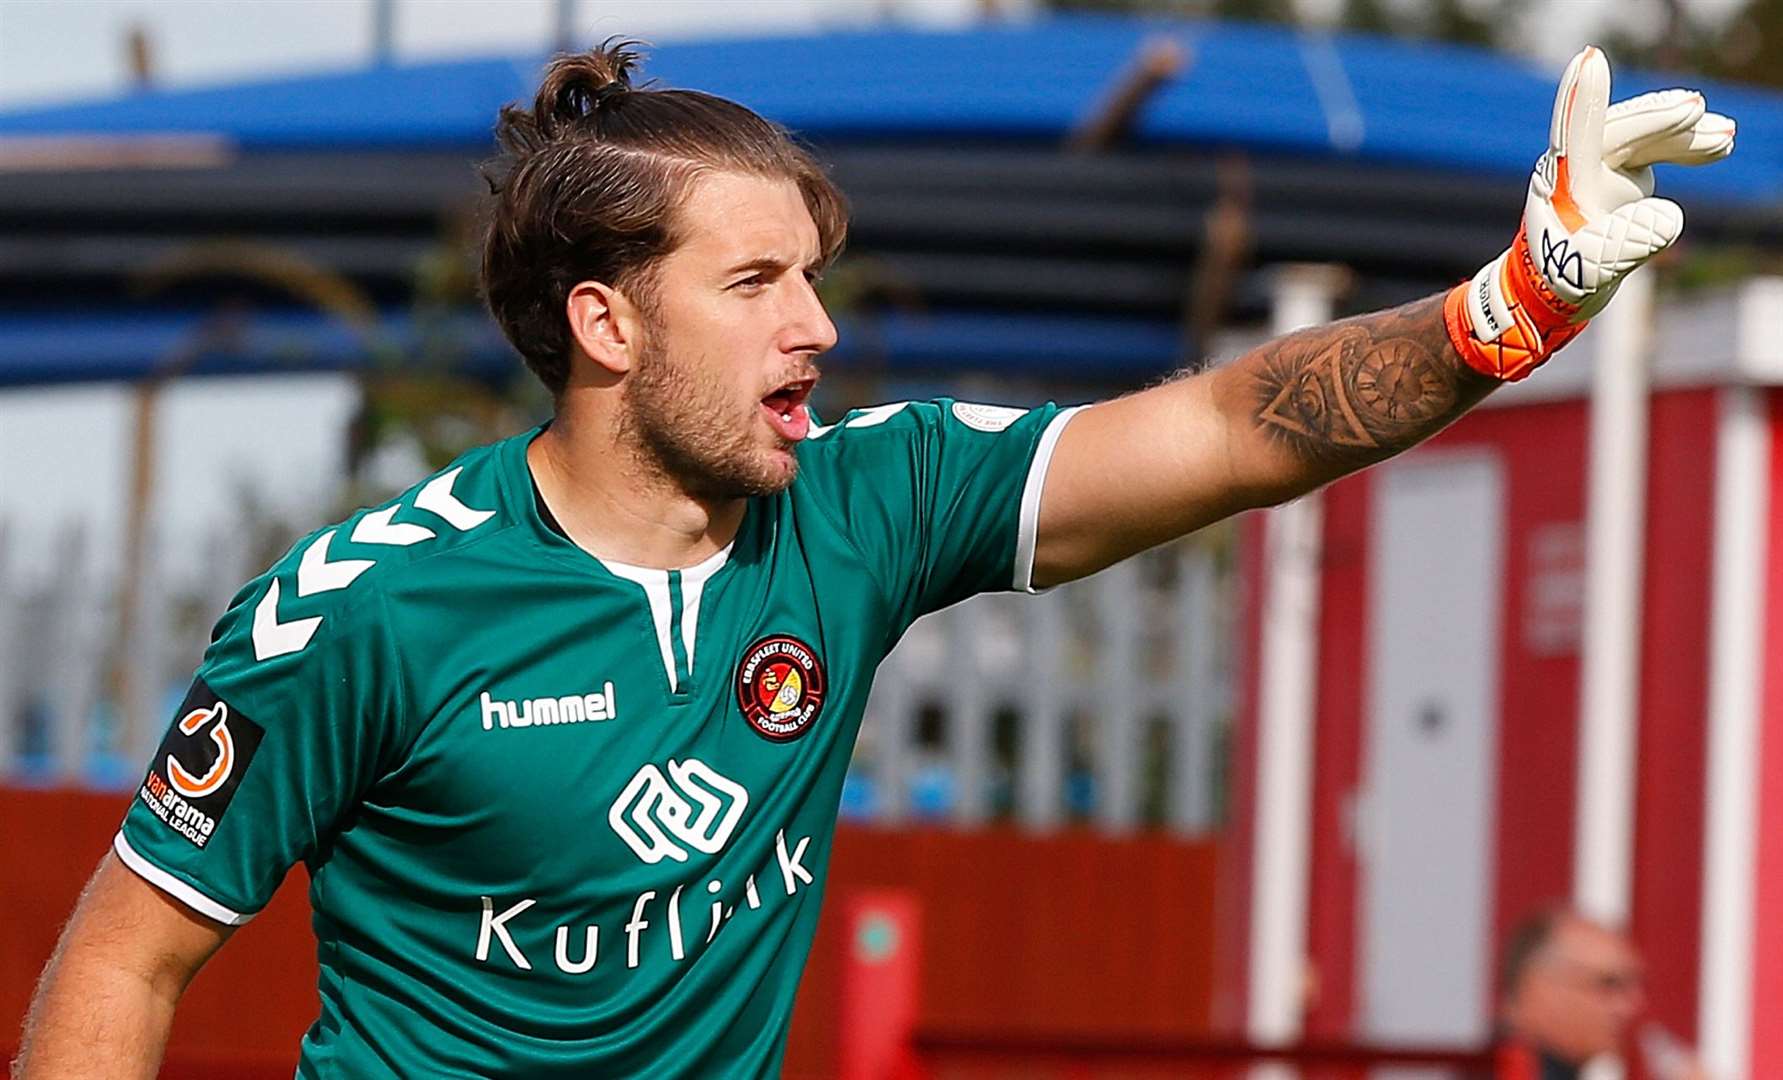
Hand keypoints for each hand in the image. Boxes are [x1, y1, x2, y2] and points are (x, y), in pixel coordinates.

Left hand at [1444, 45, 1734, 380]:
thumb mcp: (1594, 270)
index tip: (1590, 61)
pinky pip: (1655, 147)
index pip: (1574, 133)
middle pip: (1619, 127)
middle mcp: (1576, 165)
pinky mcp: (1619, 171)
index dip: (1584, 99)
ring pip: (1643, 135)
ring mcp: (1598, 165)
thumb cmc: (1565, 279)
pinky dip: (1685, 145)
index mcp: (1561, 182)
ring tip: (1725, 138)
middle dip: (1657, 118)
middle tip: (1695, 110)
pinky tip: (1720, 145)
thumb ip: (1627, 244)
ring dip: (1682, 133)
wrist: (1555, 288)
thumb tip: (1669, 217)